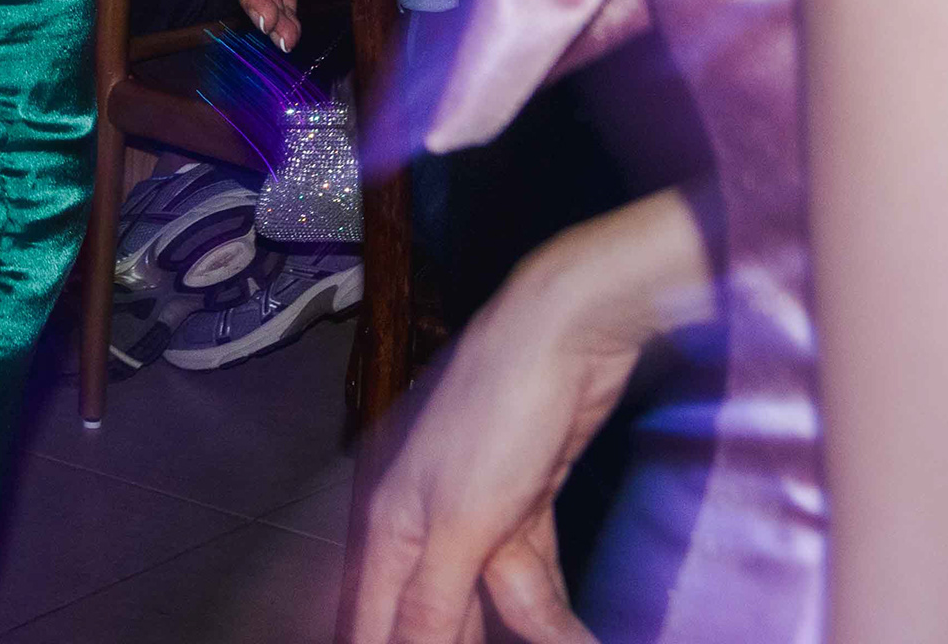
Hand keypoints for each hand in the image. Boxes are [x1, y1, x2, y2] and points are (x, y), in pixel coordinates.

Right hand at [347, 199, 695, 643]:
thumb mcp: (462, 523)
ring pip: (491, 603)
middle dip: (464, 642)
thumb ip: (430, 603)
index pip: (371, 625)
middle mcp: (426, 527)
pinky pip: (532, 578)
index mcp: (391, 529)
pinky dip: (552, 608)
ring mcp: (479, 515)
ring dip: (530, 630)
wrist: (566, 333)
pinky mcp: (526, 504)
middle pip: (434, 619)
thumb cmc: (499, 412)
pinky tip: (576, 638)